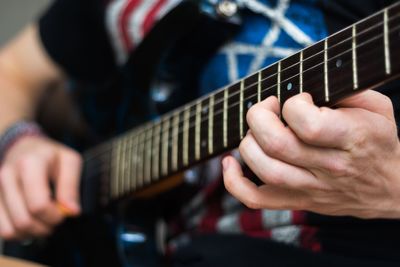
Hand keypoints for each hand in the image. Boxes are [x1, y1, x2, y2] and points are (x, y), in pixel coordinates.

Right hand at [0, 135, 80, 239]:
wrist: (26, 147)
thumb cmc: (52, 156)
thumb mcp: (70, 162)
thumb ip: (71, 186)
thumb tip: (72, 211)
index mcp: (30, 164)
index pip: (38, 204)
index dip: (54, 216)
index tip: (63, 214)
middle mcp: (7, 176)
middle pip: (24, 220)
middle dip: (44, 227)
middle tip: (55, 221)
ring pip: (10, 229)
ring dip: (31, 233)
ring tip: (44, 223)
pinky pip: (1, 230)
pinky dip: (18, 233)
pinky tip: (31, 223)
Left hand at [223, 90, 399, 218]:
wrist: (392, 187)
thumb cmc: (379, 141)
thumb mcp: (377, 107)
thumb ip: (347, 90)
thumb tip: (307, 82)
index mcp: (352, 139)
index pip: (308, 124)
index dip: (293, 104)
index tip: (297, 98)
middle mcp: (330, 167)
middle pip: (277, 145)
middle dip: (259, 117)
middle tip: (268, 107)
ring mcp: (311, 188)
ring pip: (265, 169)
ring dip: (249, 143)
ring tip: (257, 130)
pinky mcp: (297, 200)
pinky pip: (257, 199)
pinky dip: (234, 183)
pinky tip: (230, 163)